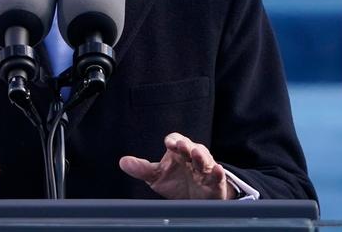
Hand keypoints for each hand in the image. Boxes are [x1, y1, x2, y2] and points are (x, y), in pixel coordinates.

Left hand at [119, 133, 235, 199]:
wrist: (196, 201)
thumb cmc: (176, 182)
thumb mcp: (156, 176)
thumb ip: (142, 169)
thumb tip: (123, 162)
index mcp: (178, 153)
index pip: (176, 140)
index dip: (174, 140)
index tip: (169, 144)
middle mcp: (192, 157)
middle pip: (191, 146)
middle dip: (186, 145)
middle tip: (182, 146)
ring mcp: (205, 169)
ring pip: (205, 159)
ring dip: (201, 156)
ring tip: (195, 154)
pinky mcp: (215, 182)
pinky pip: (218, 176)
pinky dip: (218, 173)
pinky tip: (217, 170)